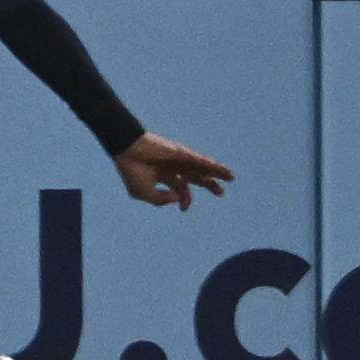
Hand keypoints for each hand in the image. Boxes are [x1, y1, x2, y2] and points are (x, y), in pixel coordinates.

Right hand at [112, 132, 232, 209]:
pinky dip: (213, 167)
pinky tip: (224, 171)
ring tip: (231, 177)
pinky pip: (201, 162)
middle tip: (220, 192)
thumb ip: (161, 200)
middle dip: (208, 184)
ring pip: (202, 168)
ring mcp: (180, 160)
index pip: (180, 189)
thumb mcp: (144, 193)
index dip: (185, 200)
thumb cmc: (132, 171)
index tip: (184, 209)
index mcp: (164, 176)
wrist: (127, 150)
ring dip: (217, 173)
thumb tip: (179, 200)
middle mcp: (174, 168)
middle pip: (196, 177)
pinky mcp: (183, 154)